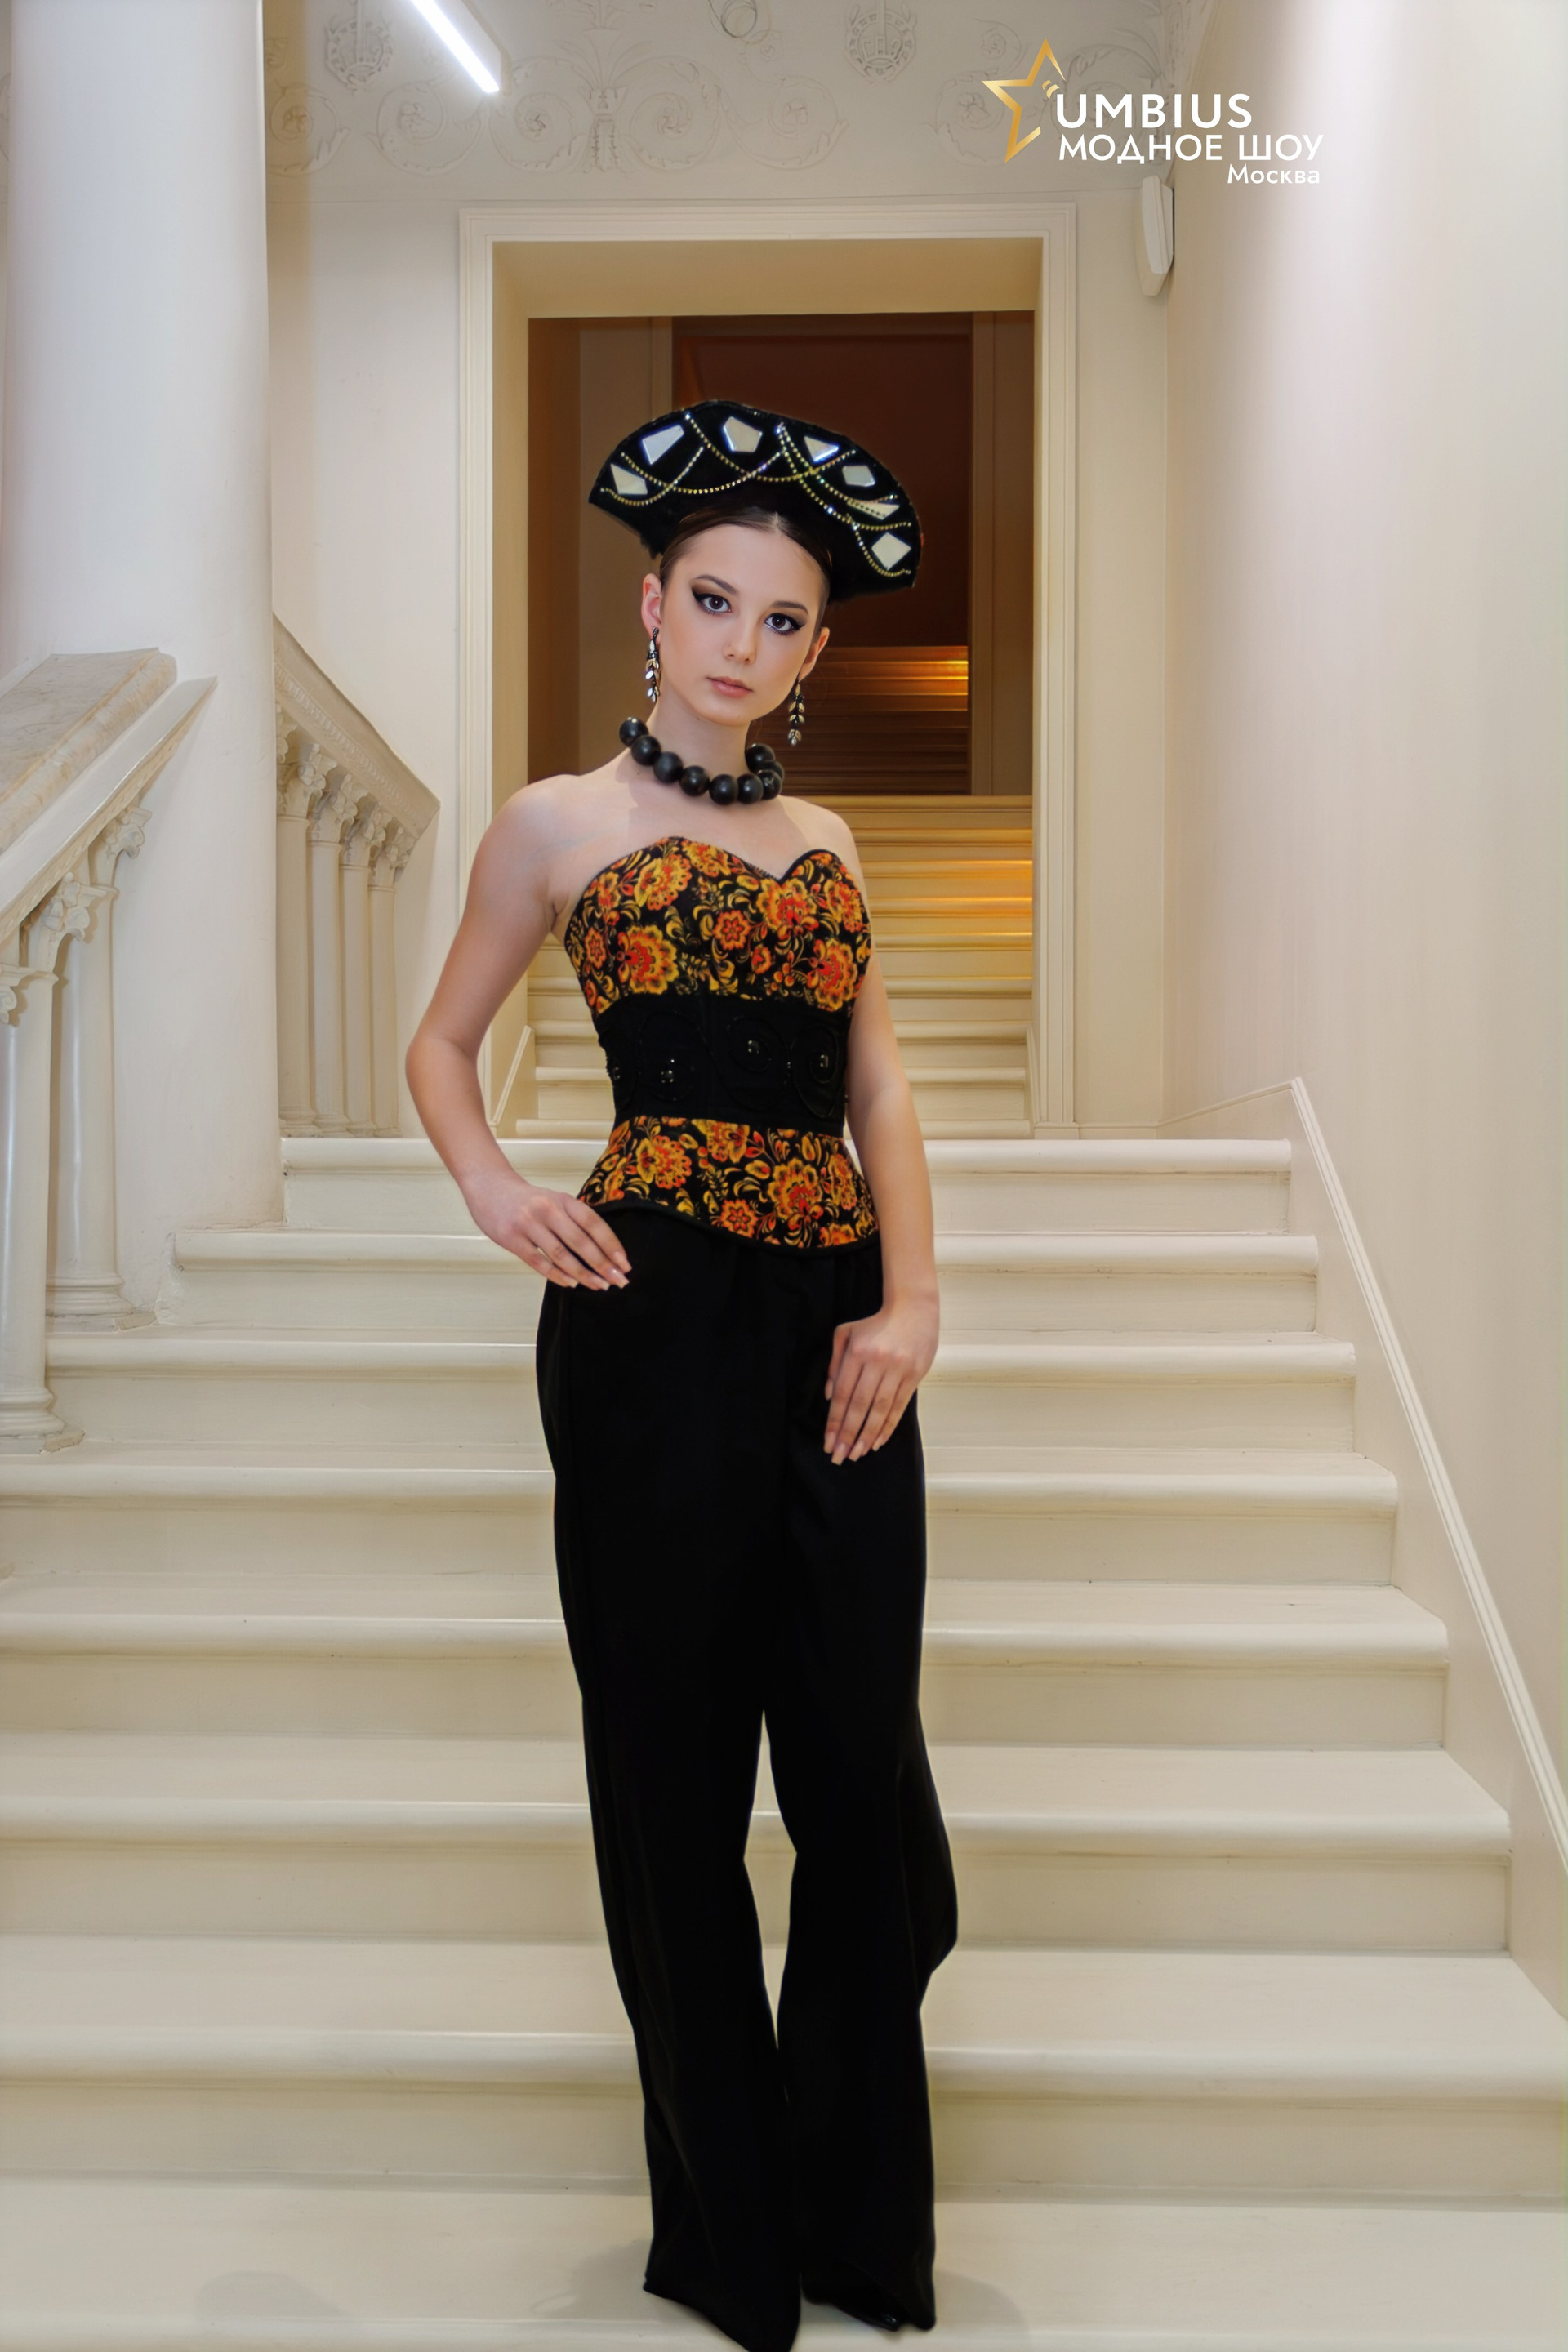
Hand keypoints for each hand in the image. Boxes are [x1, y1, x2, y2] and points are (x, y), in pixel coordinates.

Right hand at [465, 1169, 629, 1289]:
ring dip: (583, 1273)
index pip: (594, 1224)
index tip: (624, 1263)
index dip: (611, 1245)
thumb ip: (574, 1220)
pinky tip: (571, 1283)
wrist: (490, 1187)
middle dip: (602, 1264)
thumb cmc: (527, 1200)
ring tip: (598, 1285)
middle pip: (581, 1242)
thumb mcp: (555, 1200)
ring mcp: (529, 1224)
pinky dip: (556, 1274)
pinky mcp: (512, 1239)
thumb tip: (602, 1251)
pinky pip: (538, 1261)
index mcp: (563, 1200)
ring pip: (561, 1255)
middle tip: (618, 1281)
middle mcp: (548, 1210)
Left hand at [823, 1293, 937, 1464]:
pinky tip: (877, 1441)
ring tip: (856, 1453)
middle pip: (860, 1405)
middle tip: (839, 1456)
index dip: (834, 1420)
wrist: (913, 1309)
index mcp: (858, 1352)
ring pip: (880, 1410)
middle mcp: (878, 1361)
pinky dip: (888, 1427)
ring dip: (867, 1435)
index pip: (843, 1393)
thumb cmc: (875, 1323)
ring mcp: (898, 1369)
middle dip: (848, 1434)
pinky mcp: (915, 1375)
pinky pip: (899, 1407)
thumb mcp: (846, 1334)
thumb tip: (828, 1396)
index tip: (828, 1441)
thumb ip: (834, 1364)